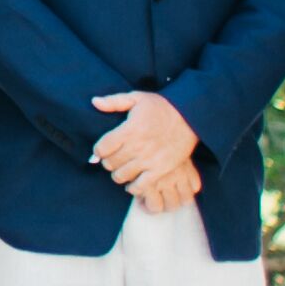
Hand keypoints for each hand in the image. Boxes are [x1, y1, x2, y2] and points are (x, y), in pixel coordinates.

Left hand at [89, 89, 197, 209]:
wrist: (190, 117)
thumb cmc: (161, 107)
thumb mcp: (137, 98)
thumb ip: (114, 101)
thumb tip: (94, 102)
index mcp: (129, 129)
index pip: (102, 148)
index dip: (98, 151)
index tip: (101, 151)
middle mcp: (137, 146)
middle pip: (110, 163)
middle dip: (107, 162)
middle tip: (111, 160)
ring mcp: (149, 160)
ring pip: (122, 175)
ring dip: (118, 175)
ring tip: (121, 171)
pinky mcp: (161, 170)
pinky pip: (141, 186)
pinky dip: (133, 188)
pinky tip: (132, 184)